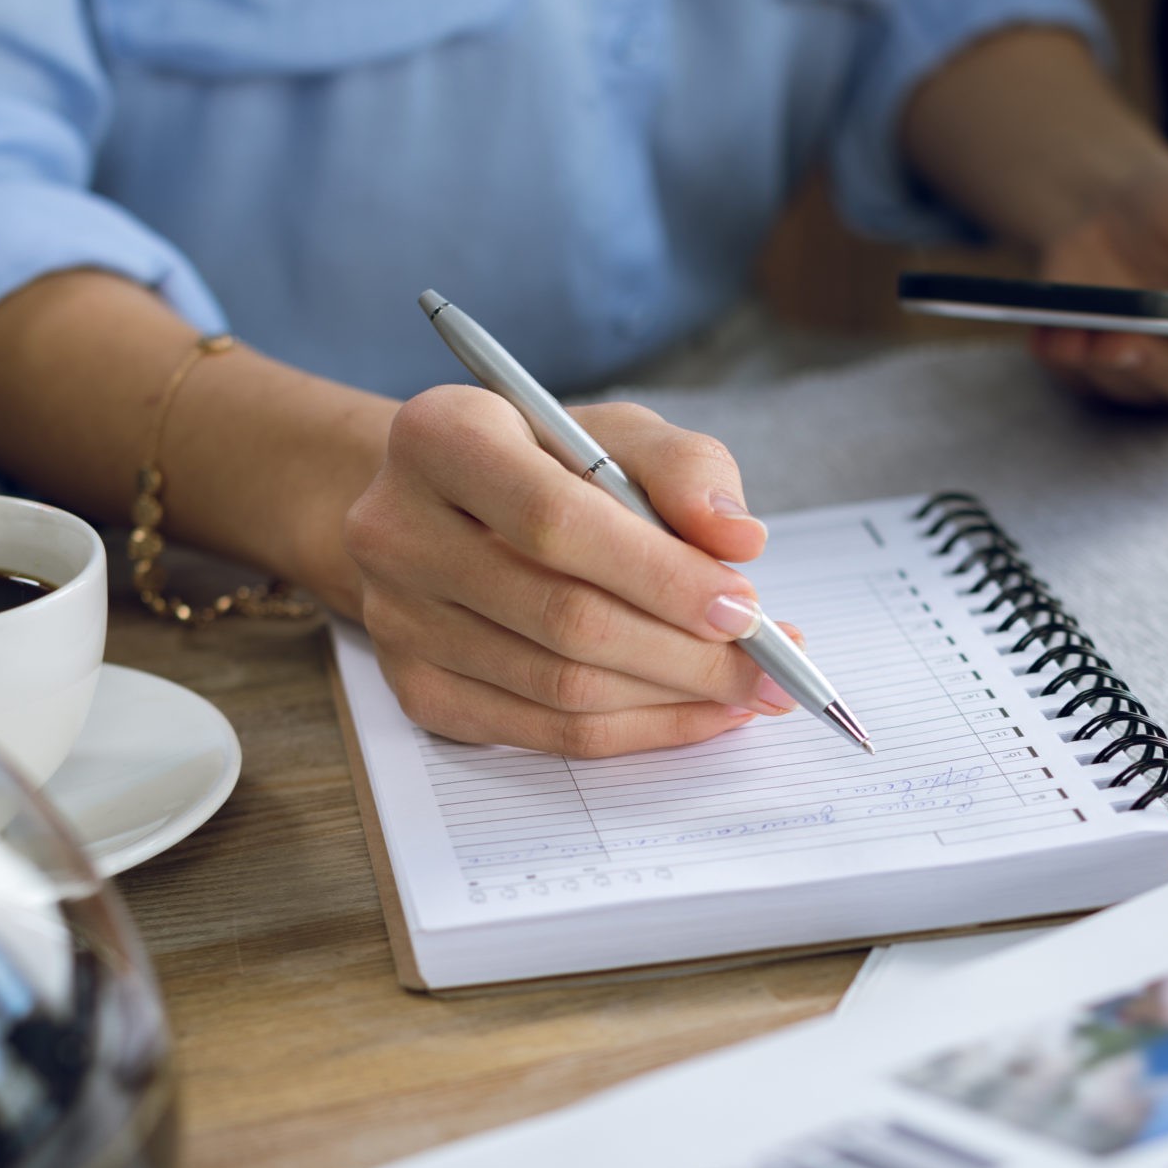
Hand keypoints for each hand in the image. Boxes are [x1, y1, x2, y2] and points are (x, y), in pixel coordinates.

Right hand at [335, 388, 793, 755]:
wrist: (443, 506)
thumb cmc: (544, 461)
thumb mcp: (615, 433)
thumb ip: (686, 470)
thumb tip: (739, 540)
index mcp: (441, 437)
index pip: (557, 523)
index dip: (660, 575)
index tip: (746, 607)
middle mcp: (396, 531)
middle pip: (563, 619)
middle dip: (687, 653)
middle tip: (771, 667)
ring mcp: (397, 620)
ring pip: (560, 689)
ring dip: (673, 699)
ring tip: (748, 689)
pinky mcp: (415, 689)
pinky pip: (544, 734)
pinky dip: (637, 731)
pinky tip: (696, 712)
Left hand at [1031, 155, 1167, 413]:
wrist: (1115, 209)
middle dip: (1167, 367)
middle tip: (1131, 339)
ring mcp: (1166, 378)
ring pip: (1144, 393)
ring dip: (1111, 366)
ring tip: (1084, 331)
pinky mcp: (1111, 379)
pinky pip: (1089, 385)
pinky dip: (1069, 362)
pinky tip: (1052, 334)